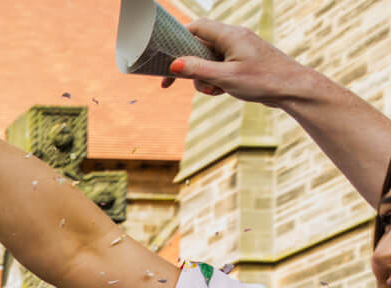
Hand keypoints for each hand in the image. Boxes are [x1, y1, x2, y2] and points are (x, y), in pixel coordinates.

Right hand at [163, 21, 315, 104]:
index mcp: (230, 35)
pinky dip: (214, 77)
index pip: (196, 27)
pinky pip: (220, 65)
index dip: (177, 38)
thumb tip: (173, 64)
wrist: (293, 88)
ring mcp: (239, 48)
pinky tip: (221, 90)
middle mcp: (234, 37)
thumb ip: (198, 70)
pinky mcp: (243, 59)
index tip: (165, 56)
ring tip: (213, 91)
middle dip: (189, 66)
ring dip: (203, 76)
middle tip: (176, 83)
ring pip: (208, 58)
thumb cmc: (263, 81)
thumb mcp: (225, 78)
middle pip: (199, 45)